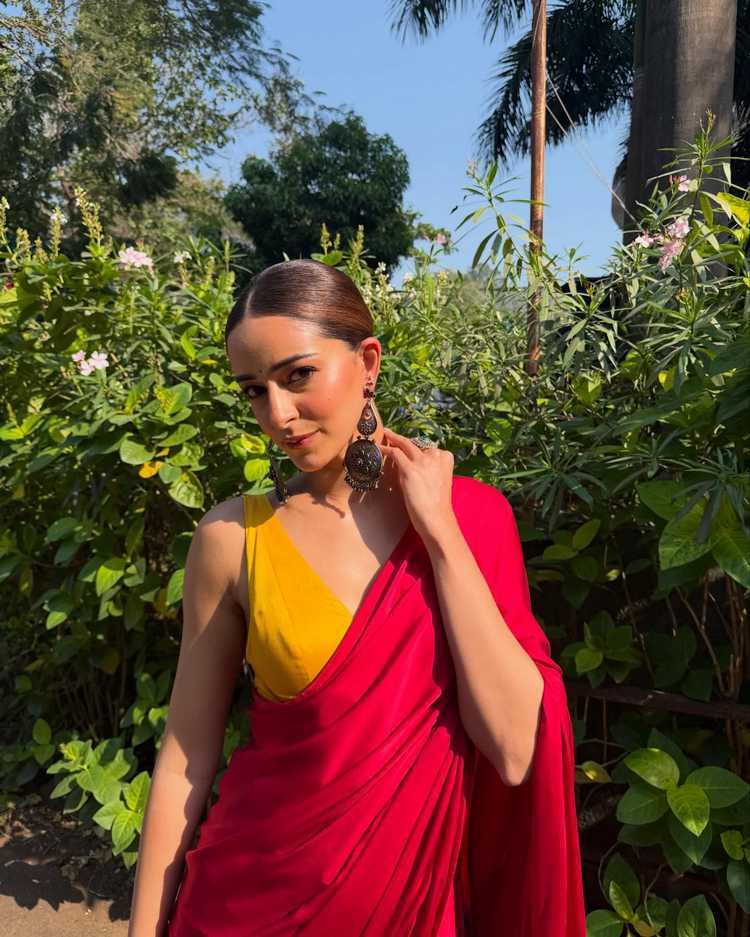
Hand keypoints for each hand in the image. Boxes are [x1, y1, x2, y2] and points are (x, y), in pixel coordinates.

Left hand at [379, 428, 456, 543]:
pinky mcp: (410, 470)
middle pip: (416, 444)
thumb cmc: (436, 506)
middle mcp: (435, 457)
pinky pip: (395, 454)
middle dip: (402, 440)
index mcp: (446, 459)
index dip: (417, 450)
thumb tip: (408, 465)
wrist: (437, 519)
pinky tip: (379, 448)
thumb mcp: (436, 482)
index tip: (408, 448)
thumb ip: (427, 471)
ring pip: (405, 444)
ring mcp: (423, 462)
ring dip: (393, 439)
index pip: (429, 449)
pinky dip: (386, 450)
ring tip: (385, 435)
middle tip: (392, 434)